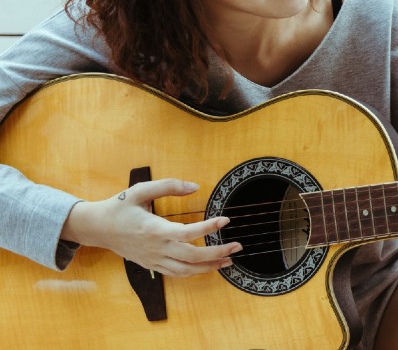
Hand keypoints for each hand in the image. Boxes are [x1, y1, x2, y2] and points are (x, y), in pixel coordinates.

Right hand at [61, 178, 241, 276]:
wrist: (97, 228)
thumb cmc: (120, 207)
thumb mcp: (141, 190)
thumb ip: (168, 185)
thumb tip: (195, 186)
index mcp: (154, 229)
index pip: (187, 233)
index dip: (208, 227)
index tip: (225, 220)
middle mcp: (156, 248)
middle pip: (192, 256)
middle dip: (217, 253)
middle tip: (237, 245)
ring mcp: (154, 259)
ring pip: (187, 270)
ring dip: (210, 267)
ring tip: (229, 260)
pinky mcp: (153, 265)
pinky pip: (177, 274)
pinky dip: (195, 272)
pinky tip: (209, 266)